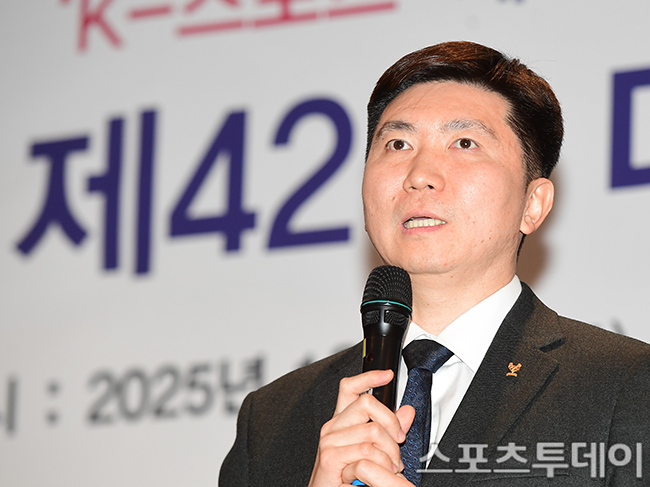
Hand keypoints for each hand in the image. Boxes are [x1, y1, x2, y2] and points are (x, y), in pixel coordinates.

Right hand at [308, 370, 415, 486]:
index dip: (369, 377)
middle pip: (366, 402)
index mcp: (342, 421)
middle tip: (399, 441)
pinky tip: (382, 472)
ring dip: (390, 452)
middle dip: (391, 422)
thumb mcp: (374, 450)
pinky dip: (381, 463)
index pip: (350, 388)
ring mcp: (329, 441)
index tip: (387, 375)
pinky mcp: (330, 457)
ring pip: (372, 430)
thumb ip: (389, 428)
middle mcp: (333, 427)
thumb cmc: (348, 479)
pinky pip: (365, 451)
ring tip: (392, 466)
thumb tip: (407, 411)